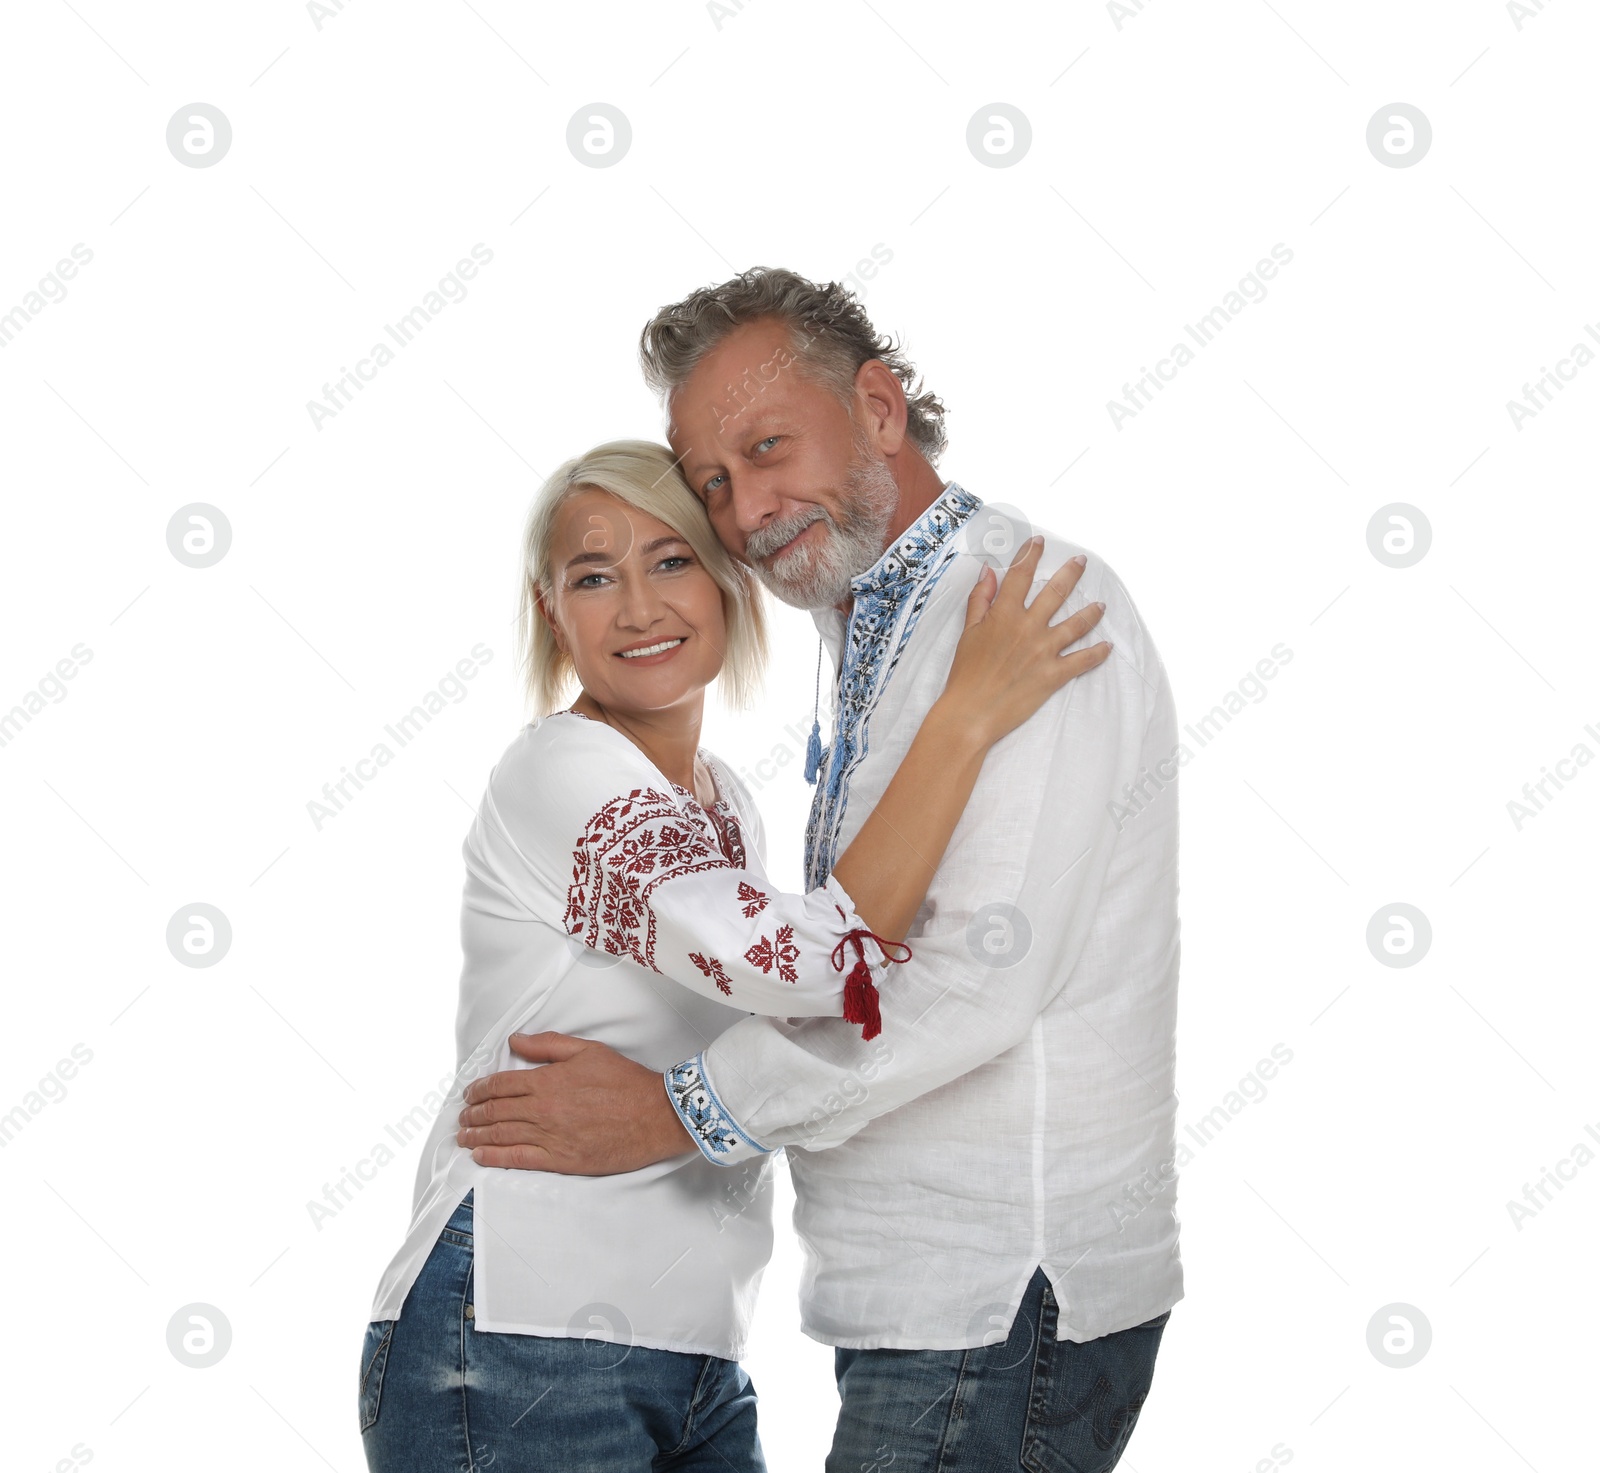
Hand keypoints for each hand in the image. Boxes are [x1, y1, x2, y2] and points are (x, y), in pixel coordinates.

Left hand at [456, 1032, 694, 1173]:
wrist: (655, 1115)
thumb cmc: (625, 1081)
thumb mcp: (587, 1051)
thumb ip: (548, 1045)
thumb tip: (516, 1041)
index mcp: (548, 1080)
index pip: (501, 1084)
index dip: (479, 1089)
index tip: (470, 1093)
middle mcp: (544, 1109)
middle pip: (496, 1111)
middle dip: (473, 1113)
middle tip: (462, 1116)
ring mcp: (551, 1136)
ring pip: (502, 1135)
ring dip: (477, 1135)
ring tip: (463, 1135)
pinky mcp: (561, 1159)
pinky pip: (518, 1158)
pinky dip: (494, 1157)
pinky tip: (480, 1155)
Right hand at [940, 537, 1109, 748]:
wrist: (971, 711)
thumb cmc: (965, 674)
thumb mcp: (968, 632)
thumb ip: (980, 600)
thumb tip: (987, 573)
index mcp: (1004, 614)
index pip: (1020, 575)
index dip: (1031, 555)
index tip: (1039, 542)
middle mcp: (1029, 627)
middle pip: (1056, 592)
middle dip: (1071, 573)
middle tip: (1082, 562)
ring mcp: (1045, 650)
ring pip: (1076, 624)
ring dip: (1092, 612)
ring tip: (1101, 605)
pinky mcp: (1054, 674)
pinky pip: (1083, 660)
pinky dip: (1098, 653)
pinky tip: (1107, 647)